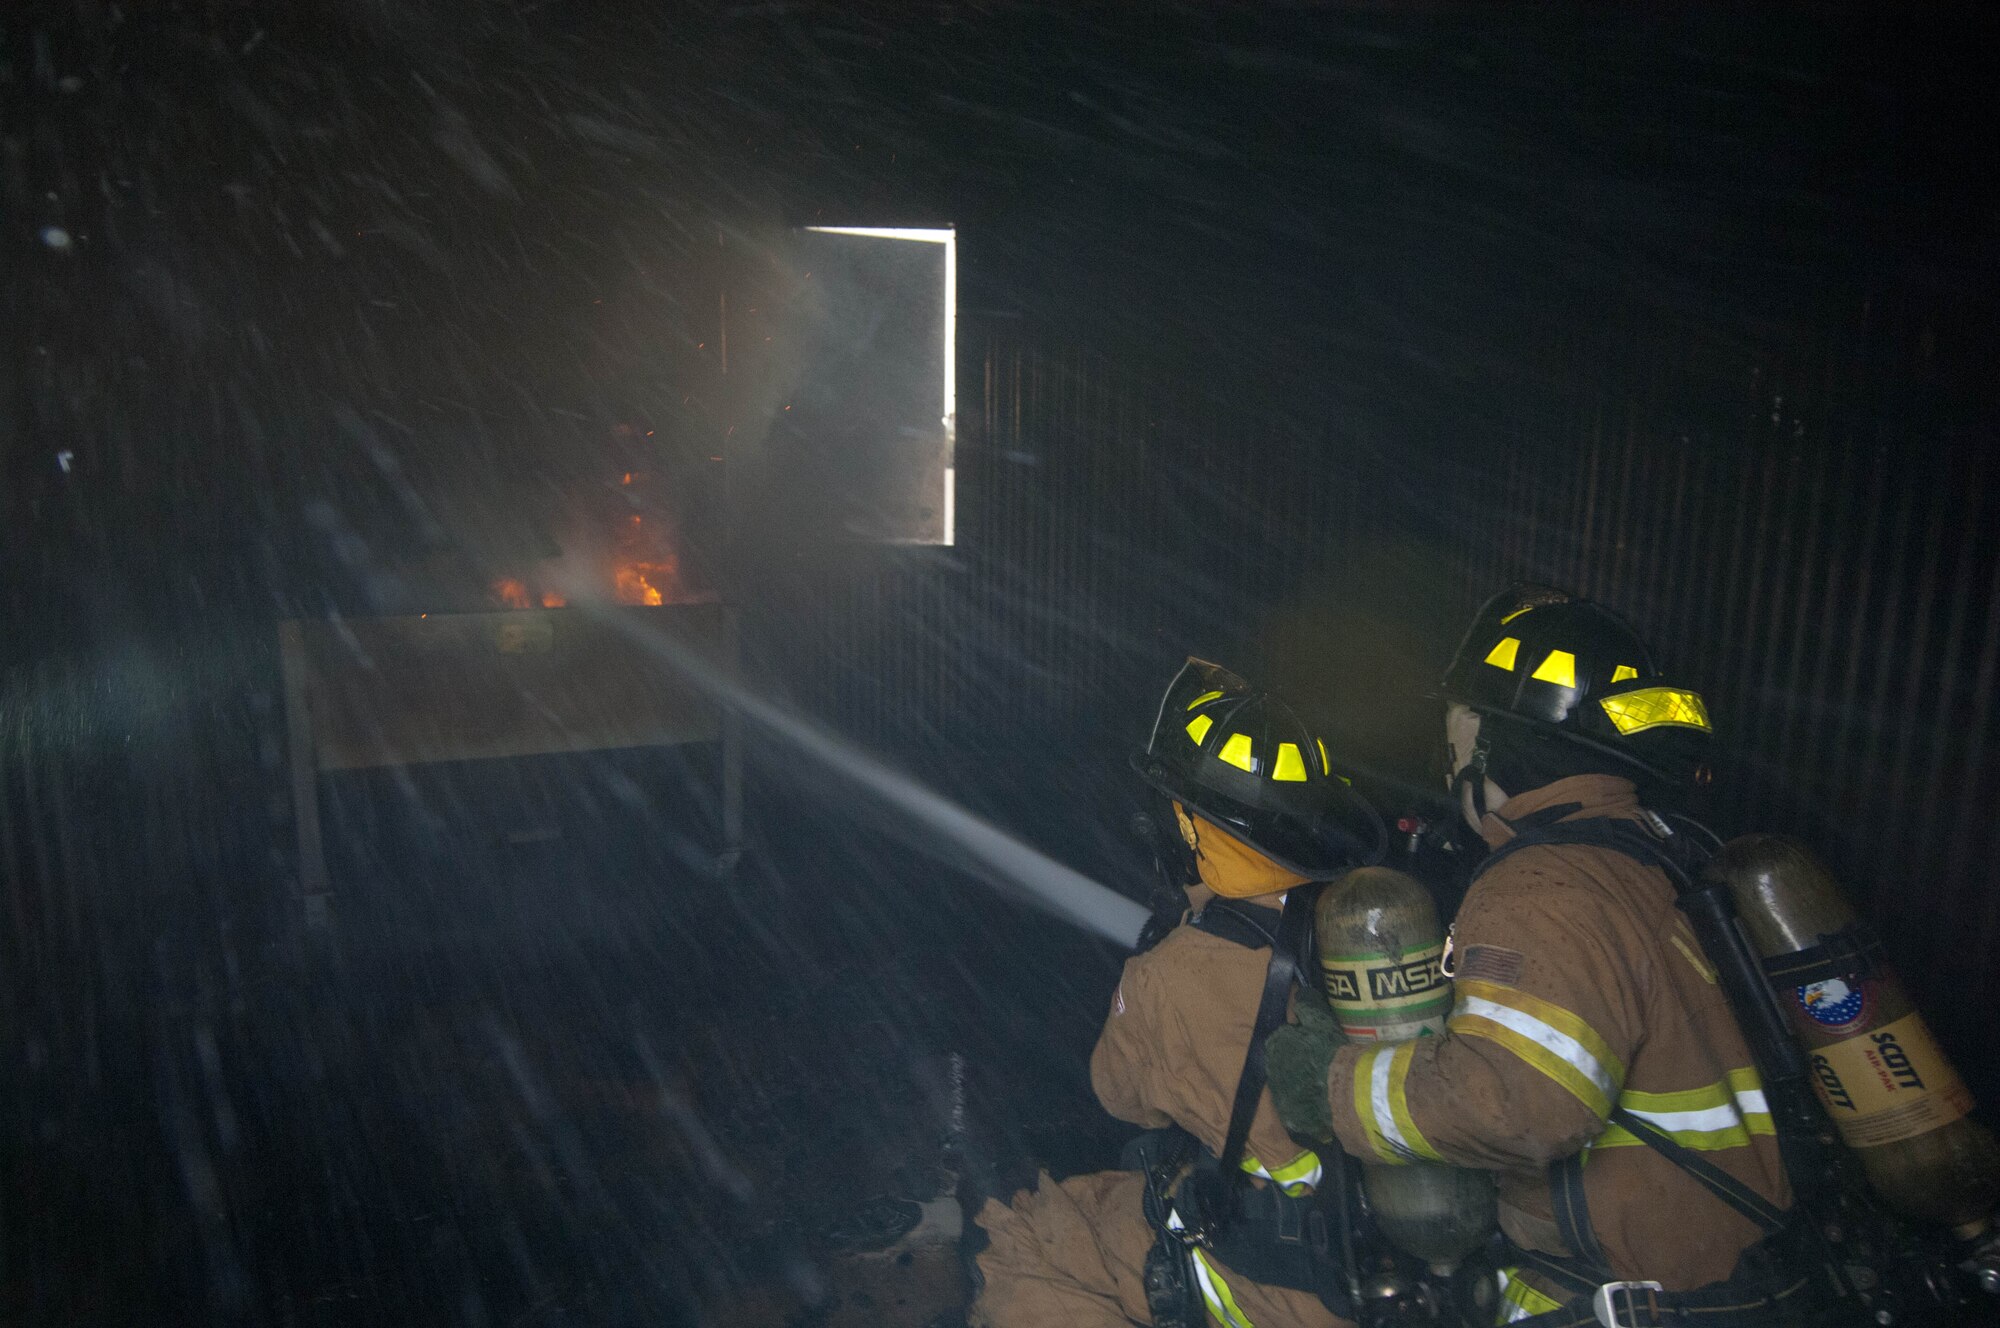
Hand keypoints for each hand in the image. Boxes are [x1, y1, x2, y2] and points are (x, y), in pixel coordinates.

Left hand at [1264, 988, 1344, 1143]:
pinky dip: (1306, 1108)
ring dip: (1299, 1086)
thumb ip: (1307, 1004)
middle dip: (1295, 1064)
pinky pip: (1296, 1111)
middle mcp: (1271, 1070)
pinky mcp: (1290, 1118)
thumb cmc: (1331, 1051)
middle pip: (1281, 1064)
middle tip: (1317, 1066)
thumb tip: (1299, 995)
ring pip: (1287, 1088)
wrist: (1343, 1091)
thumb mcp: (1321, 1020)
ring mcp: (1279, 1096)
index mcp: (1275, 1045)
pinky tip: (1321, 1106)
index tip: (1311, 1045)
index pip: (1280, 1040)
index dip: (1296, 1042)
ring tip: (1321, 1087)